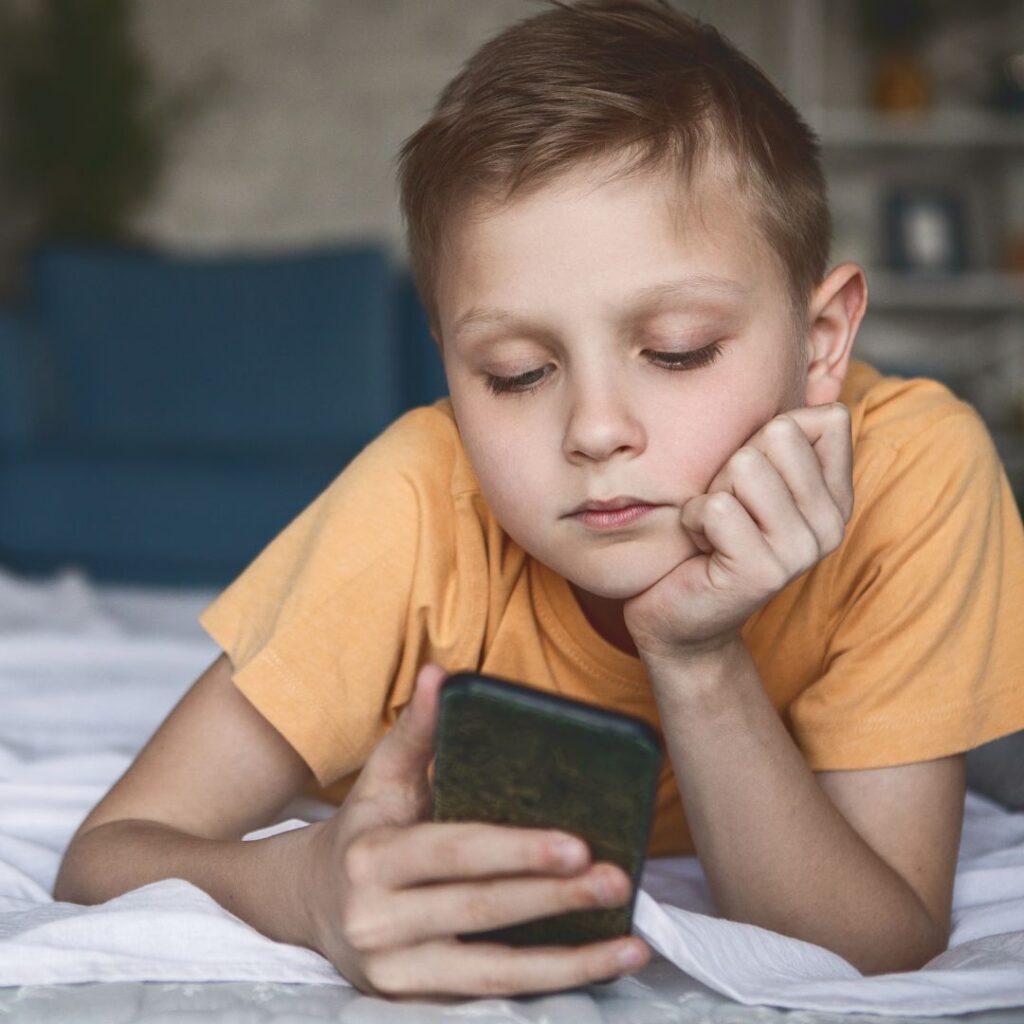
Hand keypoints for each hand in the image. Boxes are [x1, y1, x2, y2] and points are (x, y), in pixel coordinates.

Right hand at [300, 663, 651, 997]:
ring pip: (492, 972)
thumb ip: (417, 729)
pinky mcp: (415, 1000)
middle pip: (479, 910)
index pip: (453, 852)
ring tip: (628, 944)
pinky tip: (599, 964)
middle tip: (614, 879)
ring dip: (568, 961)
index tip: (575, 845)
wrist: (309, 903)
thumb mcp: (382, 777)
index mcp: (372, 858)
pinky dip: (549, 985)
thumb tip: (442, 673)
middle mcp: (377, 920)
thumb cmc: (363, 829)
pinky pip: (490, 993)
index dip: (515, 851)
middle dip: (554, 898)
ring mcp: (395, 970)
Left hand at [623, 403, 853, 662]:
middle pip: (778, 434)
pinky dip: (692, 520)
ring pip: (745, 465)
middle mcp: (830, 525)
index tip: (753, 480)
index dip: (770, 435)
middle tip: (725, 509)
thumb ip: (781, 440)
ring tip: (714, 528)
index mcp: (836, 499)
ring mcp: (800, 551)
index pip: (828, 418)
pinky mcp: (762, 571)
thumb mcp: (749, 479)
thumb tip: (809, 376)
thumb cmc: (710, 537)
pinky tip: (700, 547)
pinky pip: (715, 506)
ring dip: (711, 493)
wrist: (680, 617)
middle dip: (733, 464)